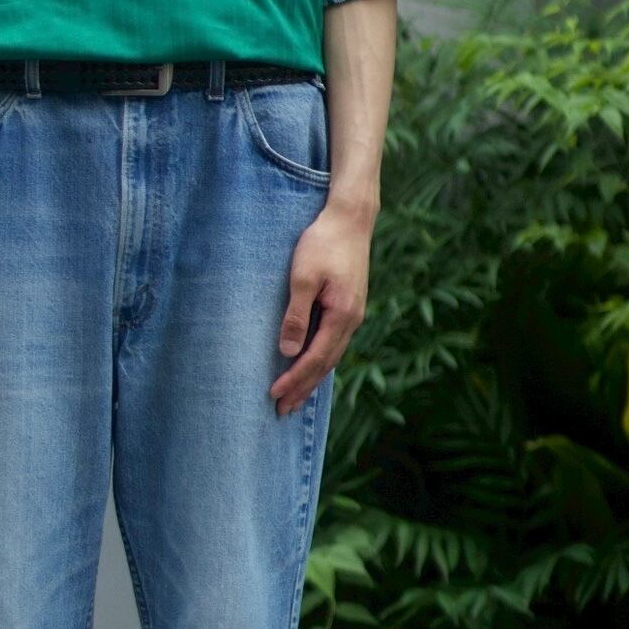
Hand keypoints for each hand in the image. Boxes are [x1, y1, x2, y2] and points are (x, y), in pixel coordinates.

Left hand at [270, 199, 371, 415]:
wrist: (350, 218)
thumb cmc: (323, 242)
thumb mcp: (302, 276)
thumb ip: (296, 314)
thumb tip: (287, 351)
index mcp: (342, 316)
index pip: (315, 358)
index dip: (294, 379)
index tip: (274, 395)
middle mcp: (352, 320)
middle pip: (325, 364)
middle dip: (303, 388)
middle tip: (282, 411)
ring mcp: (353, 314)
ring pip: (332, 356)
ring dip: (312, 378)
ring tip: (294, 397)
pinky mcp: (349, 306)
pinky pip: (334, 343)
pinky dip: (320, 361)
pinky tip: (311, 367)